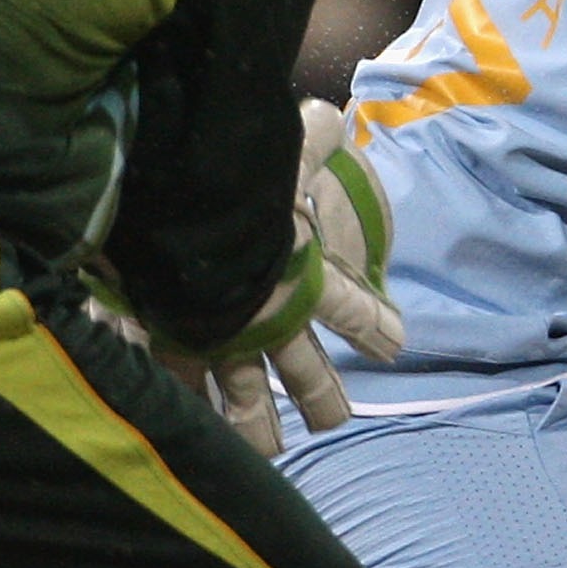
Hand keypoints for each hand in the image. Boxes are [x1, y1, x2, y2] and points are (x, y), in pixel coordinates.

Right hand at [168, 100, 403, 454]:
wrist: (171, 213)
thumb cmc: (235, 184)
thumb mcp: (280, 155)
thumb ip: (307, 141)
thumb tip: (327, 115)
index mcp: (301, 277)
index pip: (349, 307)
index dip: (372, 325)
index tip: (394, 343)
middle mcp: (267, 319)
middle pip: (303, 372)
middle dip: (321, 397)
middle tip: (331, 422)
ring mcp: (219, 341)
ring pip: (243, 400)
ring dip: (255, 428)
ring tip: (266, 451)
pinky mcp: (172, 345)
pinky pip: (179, 386)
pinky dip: (181, 407)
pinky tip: (181, 428)